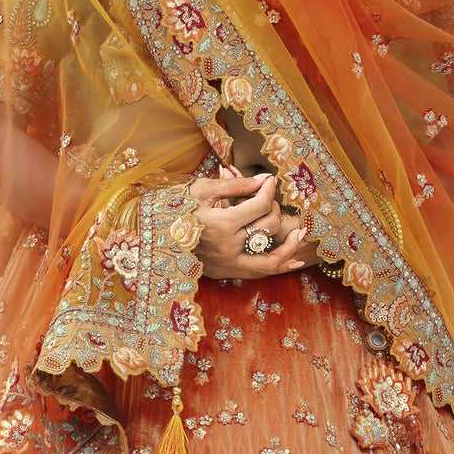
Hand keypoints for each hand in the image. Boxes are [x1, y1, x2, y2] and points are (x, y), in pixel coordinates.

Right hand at [188, 167, 317, 278]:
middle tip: (268, 199)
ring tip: (302, 233)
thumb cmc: (175, 208)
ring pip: (271, 260)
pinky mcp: (226, 272)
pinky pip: (259, 272)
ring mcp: (228, 263)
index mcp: (222, 224)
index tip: (270, 181)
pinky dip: (279, 266)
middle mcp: (228, 248)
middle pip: (268, 227)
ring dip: (290, 248)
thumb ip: (237, 186)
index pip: (261, 205)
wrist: (151, 237)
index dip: (269, 190)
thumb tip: (265, 181)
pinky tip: (295, 259)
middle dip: (274, 208)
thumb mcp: (202, 190)